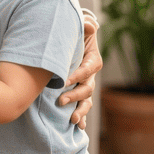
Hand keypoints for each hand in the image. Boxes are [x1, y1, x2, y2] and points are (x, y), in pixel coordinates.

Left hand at [58, 11, 102, 128]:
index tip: (64, 80)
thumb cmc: (74, 33)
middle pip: (87, 88)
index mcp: (93, 60)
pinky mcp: (79, 91)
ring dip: (80, 111)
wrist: (72, 40)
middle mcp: (91, 75)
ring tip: (72, 120)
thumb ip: (85, 26)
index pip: (88, 69)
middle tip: (60, 101)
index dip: (78, 75)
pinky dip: (81, 116)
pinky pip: (82, 106)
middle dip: (75, 96)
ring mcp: (85, 85)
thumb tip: (91, 26)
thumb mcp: (80, 27)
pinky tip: (77, 127)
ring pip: (86, 100)